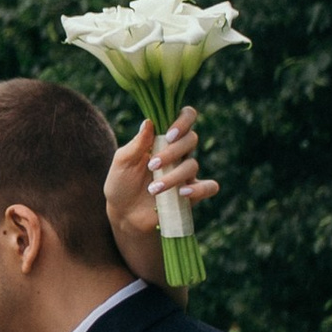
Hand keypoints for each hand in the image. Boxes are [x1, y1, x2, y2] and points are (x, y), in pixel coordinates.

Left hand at [104, 108, 219, 243]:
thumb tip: (149, 121)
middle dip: (172, 152)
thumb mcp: (123, 161)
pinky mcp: (191, 194)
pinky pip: (209, 187)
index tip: (168, 135)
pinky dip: (199, 189)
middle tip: (152, 165)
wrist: (123, 214)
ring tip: (153, 189)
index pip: (185, 118)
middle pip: (191, 139)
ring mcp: (185, 173)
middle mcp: (178, 153)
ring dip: (173, 176)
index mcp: (162, 139)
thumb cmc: (121, 183)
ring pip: (193, 165)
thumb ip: (137, 143)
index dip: (183, 120)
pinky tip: (183, 193)